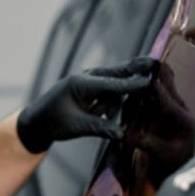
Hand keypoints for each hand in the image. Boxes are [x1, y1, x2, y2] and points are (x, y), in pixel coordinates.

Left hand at [16, 57, 155, 153]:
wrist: (38, 120)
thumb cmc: (53, 121)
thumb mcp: (75, 126)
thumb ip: (99, 128)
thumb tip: (122, 134)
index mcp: (81, 84)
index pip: (111, 84)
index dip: (130, 84)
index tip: (148, 82)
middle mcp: (89, 79)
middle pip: (118, 73)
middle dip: (136, 67)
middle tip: (156, 62)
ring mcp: (92, 83)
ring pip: (117, 86)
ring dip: (123, 94)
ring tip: (121, 103)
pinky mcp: (95, 90)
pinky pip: (113, 93)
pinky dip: (118, 99)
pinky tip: (118, 108)